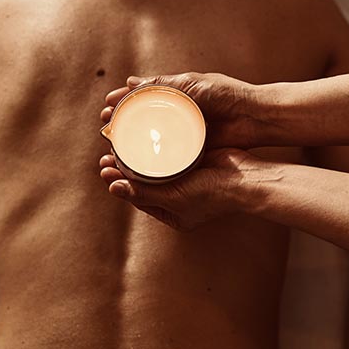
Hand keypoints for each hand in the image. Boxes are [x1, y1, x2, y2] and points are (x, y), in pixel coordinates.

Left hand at [99, 148, 259, 230]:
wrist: (246, 180)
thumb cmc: (211, 195)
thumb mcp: (173, 198)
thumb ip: (143, 193)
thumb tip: (112, 187)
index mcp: (170, 213)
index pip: (136, 197)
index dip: (118, 183)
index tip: (103, 168)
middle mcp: (175, 198)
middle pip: (142, 181)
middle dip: (123, 168)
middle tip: (106, 154)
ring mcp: (184, 179)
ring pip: (153, 166)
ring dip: (136, 155)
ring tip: (119, 142)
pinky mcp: (192, 161)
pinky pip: (168, 154)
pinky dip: (155, 147)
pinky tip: (143, 135)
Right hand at [101, 72, 263, 148]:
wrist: (255, 118)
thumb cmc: (227, 96)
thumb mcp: (192, 84)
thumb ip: (164, 84)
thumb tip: (131, 82)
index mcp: (176, 95)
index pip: (143, 98)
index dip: (123, 102)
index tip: (106, 106)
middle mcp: (177, 114)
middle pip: (143, 119)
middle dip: (122, 122)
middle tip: (106, 126)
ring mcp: (183, 133)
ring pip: (152, 138)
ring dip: (132, 141)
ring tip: (114, 145)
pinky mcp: (191, 150)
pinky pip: (167, 155)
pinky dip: (151, 157)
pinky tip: (136, 161)